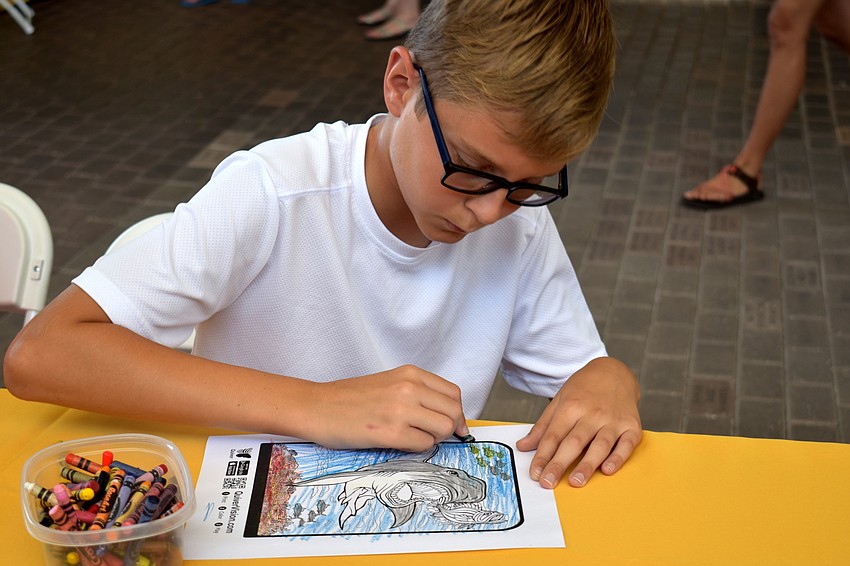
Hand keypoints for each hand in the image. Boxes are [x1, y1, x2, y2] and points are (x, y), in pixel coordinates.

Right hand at [311, 365, 468, 451]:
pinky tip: (400, 442)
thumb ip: (417, 393)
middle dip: (450, 428)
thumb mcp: (389, 383)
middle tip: (436, 436)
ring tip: (414, 437)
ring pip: (443, 429)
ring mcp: (401, 410)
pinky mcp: (391, 432)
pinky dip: (418, 447)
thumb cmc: (350, 398)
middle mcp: (409, 388)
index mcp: (410, 374)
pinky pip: (424, 444)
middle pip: (453, 412)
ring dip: (434, 438)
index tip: (455, 425)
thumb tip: (448, 415)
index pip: (453, 394)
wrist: (318, 407)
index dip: (457, 412)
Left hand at [516, 357, 640, 488]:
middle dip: (559, 464)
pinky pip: (626, 444)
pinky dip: (618, 457)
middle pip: (574, 442)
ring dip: (587, 465)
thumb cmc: (584, 389)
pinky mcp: (631, 426)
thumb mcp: (560, 400)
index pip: (553, 436)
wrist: (615, 372)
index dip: (543, 456)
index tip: (535, 473)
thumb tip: (523, 446)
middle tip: (548, 483)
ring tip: (576, 482)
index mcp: (571, 407)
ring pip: (600, 445)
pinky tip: (608, 469)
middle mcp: (592, 414)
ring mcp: (613, 421)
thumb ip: (543, 426)